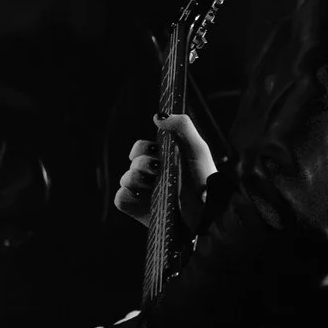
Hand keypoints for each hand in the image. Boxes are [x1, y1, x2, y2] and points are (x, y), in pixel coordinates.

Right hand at [113, 115, 216, 229]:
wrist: (207, 212)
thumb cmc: (205, 180)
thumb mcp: (198, 149)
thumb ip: (182, 126)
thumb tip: (158, 115)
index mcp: (164, 161)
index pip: (140, 148)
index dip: (142, 148)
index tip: (155, 151)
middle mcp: (154, 177)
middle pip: (132, 162)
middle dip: (142, 163)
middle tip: (158, 169)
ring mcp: (146, 194)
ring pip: (125, 179)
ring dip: (136, 178)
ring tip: (154, 184)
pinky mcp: (140, 211)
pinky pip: (120, 199)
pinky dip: (127, 195)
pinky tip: (144, 196)